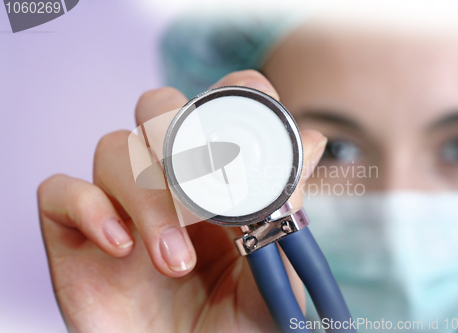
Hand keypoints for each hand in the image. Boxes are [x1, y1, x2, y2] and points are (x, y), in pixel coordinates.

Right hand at [37, 70, 326, 332]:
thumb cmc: (232, 327)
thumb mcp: (272, 275)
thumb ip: (286, 213)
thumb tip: (311, 142)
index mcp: (216, 178)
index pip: (217, 105)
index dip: (234, 95)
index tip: (257, 125)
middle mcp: (165, 179)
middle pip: (157, 107)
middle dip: (179, 139)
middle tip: (204, 197)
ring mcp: (118, 202)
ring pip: (113, 148)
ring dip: (148, 198)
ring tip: (175, 261)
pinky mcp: (75, 232)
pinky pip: (59, 192)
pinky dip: (89, 208)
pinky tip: (121, 248)